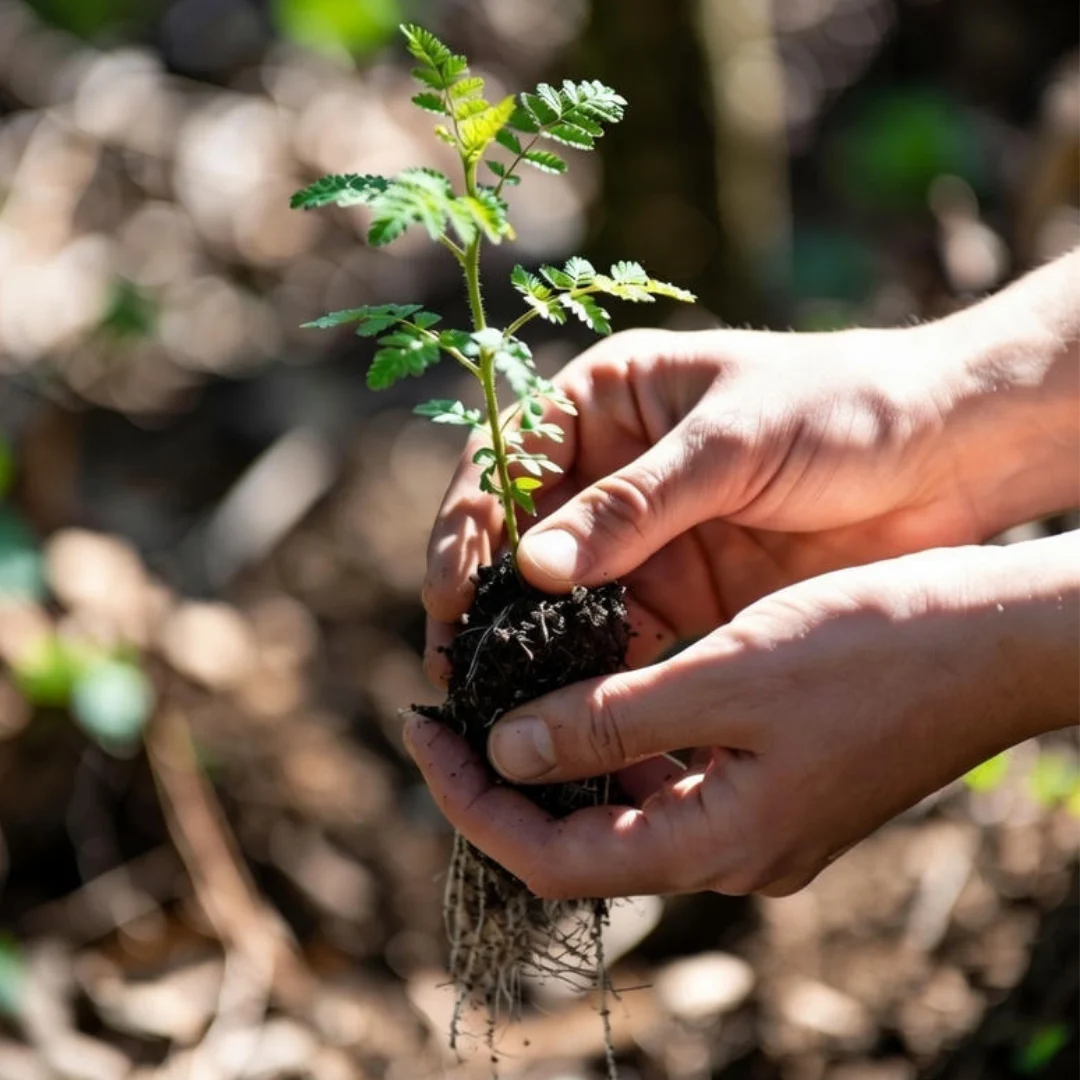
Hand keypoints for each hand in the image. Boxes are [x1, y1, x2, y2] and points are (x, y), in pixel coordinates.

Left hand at [407, 534, 1077, 897]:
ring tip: (506, 689)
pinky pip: (671, 772)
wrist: (997, 638)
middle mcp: (733, 850)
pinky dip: (619, 734)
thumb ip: (611, 719)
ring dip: (560, 752)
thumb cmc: (873, 648)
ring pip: (624, 801)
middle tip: (453, 708)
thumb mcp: (726, 676)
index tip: (422, 734)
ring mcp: (758, 818)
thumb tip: (506, 753)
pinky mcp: (777, 780)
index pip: (554, 858)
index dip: (473, 803)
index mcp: (717, 843)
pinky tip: (594, 680)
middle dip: (506, 777)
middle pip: (583, 835)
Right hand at [424, 322, 988, 679]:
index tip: (450, 589)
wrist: (947, 454)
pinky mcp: (681, 592)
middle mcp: (611, 468)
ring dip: (525, 640)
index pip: (506, 457)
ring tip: (492, 696)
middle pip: (518, 535)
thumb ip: (634, 506)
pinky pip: (615, 632)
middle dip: (481, 595)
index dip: (468, 523)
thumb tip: (530, 568)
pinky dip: (587, 666)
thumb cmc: (842, 408)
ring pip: (558, 592)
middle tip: (454, 661)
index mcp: (608, 399)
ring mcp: (644, 536)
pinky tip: (564, 704)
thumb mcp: (731, 443)